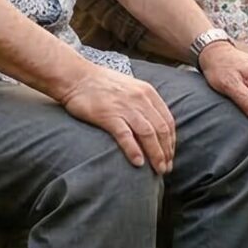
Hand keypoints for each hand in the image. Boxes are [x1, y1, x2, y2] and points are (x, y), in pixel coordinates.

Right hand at [62, 68, 177, 172]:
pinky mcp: (108, 115)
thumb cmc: (101, 84)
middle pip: (161, 130)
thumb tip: (153, 124)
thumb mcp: (131, 87)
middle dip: (166, 152)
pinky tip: (138, 163)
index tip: (170, 156)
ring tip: (158, 170)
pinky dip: (134, 150)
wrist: (76, 77)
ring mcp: (124, 107)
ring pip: (148, 134)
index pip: (168, 121)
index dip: (171, 142)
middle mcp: (140, 99)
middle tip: (166, 169)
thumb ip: (143, 103)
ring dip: (156, 154)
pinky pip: (125, 135)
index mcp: (147, 93)